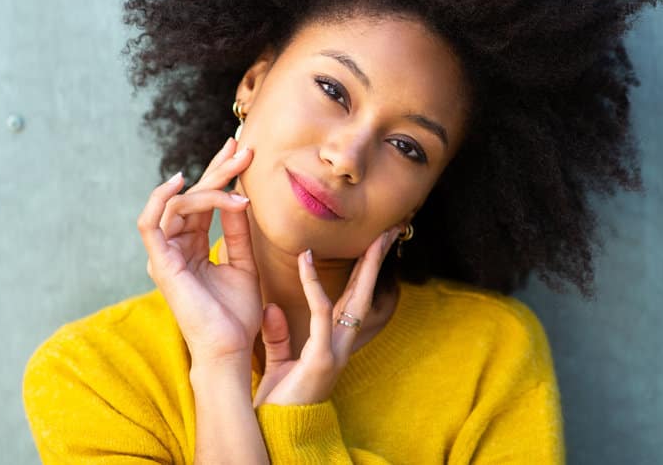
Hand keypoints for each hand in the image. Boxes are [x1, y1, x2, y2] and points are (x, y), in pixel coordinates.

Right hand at [137, 137, 259, 364]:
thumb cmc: (236, 315)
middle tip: (242, 147)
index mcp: (190, 248)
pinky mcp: (159, 263)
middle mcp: (174, 247)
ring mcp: (164, 255)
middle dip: (217, 168)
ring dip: (208, 184)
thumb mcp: (243, 263)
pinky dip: (161, 199)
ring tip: (237, 175)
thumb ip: (236, 230)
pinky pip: (150, 223)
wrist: (230, 349)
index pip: (202, 201)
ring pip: (176, 203)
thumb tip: (238, 195)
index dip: (219, 173)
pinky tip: (182, 183)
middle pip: (191, 196)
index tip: (241, 151)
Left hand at [252, 228, 398, 406]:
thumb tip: (272, 307)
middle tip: (390, 230)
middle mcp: (340, 344)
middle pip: (365, 294)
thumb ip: (278, 335)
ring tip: (372, 238)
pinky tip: (305, 259)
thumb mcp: (277, 362)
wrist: (275, 431)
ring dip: (366, 267)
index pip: (351, 300)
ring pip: (356, 300)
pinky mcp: (321, 358)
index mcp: (332, 342)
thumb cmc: (277, 401)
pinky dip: (313, 284)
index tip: (371, 245)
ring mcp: (334, 350)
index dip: (363, 272)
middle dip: (378, 262)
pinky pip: (320, 312)